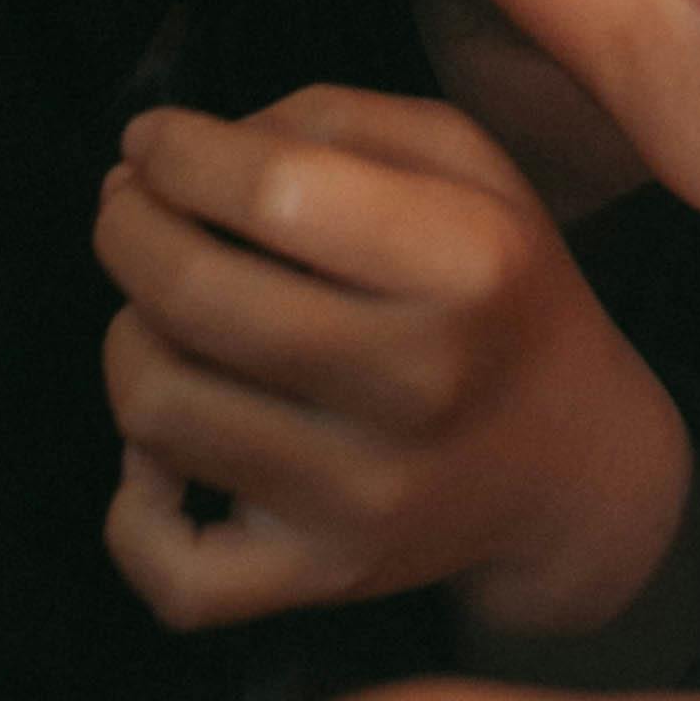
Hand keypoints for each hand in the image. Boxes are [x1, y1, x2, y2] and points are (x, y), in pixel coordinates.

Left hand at [97, 87, 694, 649]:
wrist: (573, 468)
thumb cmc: (499, 290)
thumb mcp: (464, 164)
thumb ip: (329, 121)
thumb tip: (172, 157)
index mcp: (467, 260)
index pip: (272, 189)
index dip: (178, 152)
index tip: (152, 140)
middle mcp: (419, 383)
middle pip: (192, 294)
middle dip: (126, 229)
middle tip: (127, 207)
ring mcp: (365, 496)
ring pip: (156, 409)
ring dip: (128, 339)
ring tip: (159, 316)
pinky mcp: (322, 578)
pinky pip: (168, 567)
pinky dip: (132, 505)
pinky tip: (165, 454)